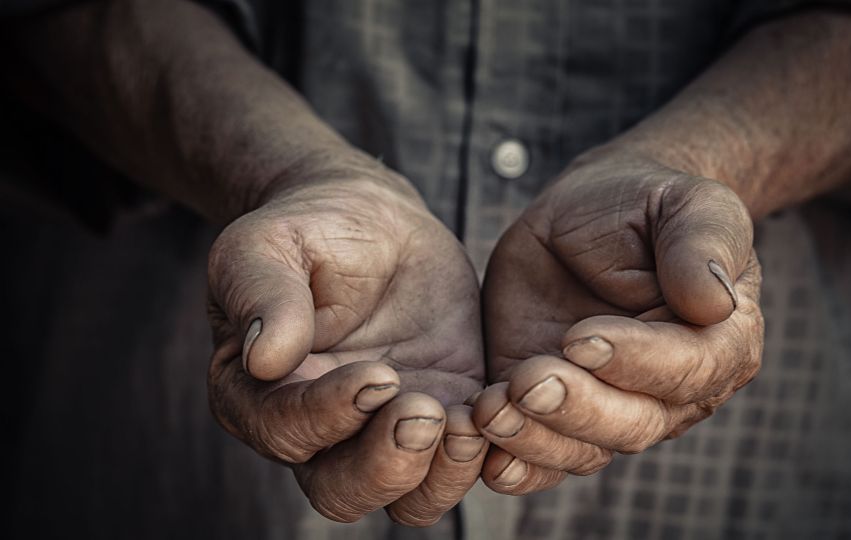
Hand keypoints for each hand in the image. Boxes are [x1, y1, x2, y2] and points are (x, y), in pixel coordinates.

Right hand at [206, 160, 487, 524]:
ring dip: (438, 475)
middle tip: (425, 413)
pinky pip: (461, 464)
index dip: (328, 415)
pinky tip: (499, 411)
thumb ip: (262, 294)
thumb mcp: (267, 245)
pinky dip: (482, 454)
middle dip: (386, 466)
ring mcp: (384, 432)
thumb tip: (264, 358)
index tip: (376, 375)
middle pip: (343, 491)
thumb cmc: (308, 231)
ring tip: (468, 422)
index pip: (284, 432)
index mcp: (258, 395)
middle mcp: (318, 432)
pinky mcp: (444, 416)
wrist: (375, 226)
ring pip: (407, 498)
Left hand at [475, 147, 762, 493]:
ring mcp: (611, 407)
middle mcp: (672, 391)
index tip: (580, 338)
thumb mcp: (689, 202)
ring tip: (491, 409)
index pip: (687, 369)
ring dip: (536, 439)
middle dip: (577, 408)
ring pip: (585, 449)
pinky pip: (543, 458)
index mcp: (718, 341)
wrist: (591, 212)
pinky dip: (517, 465)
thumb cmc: (647, 204)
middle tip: (528, 381)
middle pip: (633, 424)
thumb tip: (714, 302)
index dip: (635, 361)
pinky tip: (487, 457)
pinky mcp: (555, 412)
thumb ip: (705, 243)